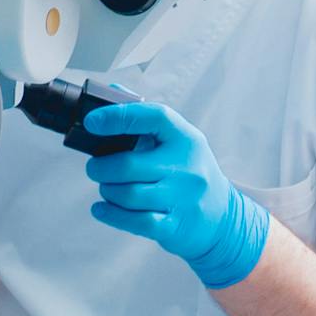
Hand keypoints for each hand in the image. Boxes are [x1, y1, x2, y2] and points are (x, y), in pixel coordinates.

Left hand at [80, 99, 269, 289]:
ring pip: (128, 194)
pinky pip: (134, 221)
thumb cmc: (189, 172)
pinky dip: (110, 214)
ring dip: (107, 191)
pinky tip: (101, 208)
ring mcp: (183, 198)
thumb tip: (111, 90)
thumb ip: (144, 118)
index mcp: (185, 138)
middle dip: (100, 168)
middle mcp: (187, 167)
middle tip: (95, 168)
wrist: (222, 218)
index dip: (120, 116)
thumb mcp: (178, 142)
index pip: (155, 117)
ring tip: (108, 188)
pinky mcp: (175, 225)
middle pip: (128, 165)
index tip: (92, 122)